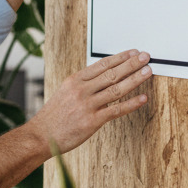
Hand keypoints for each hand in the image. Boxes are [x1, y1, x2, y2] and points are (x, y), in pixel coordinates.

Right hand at [29, 50, 151, 153]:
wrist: (40, 135)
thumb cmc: (52, 116)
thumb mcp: (64, 92)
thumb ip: (82, 85)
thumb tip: (102, 78)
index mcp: (74, 81)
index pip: (101, 65)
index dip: (120, 57)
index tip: (132, 52)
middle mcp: (81, 90)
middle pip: (112, 74)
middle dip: (131, 64)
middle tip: (145, 57)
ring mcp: (87, 105)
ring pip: (117, 89)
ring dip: (135, 79)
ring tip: (147, 71)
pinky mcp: (92, 121)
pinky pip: (116, 110)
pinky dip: (131, 103)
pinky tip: (143, 98)